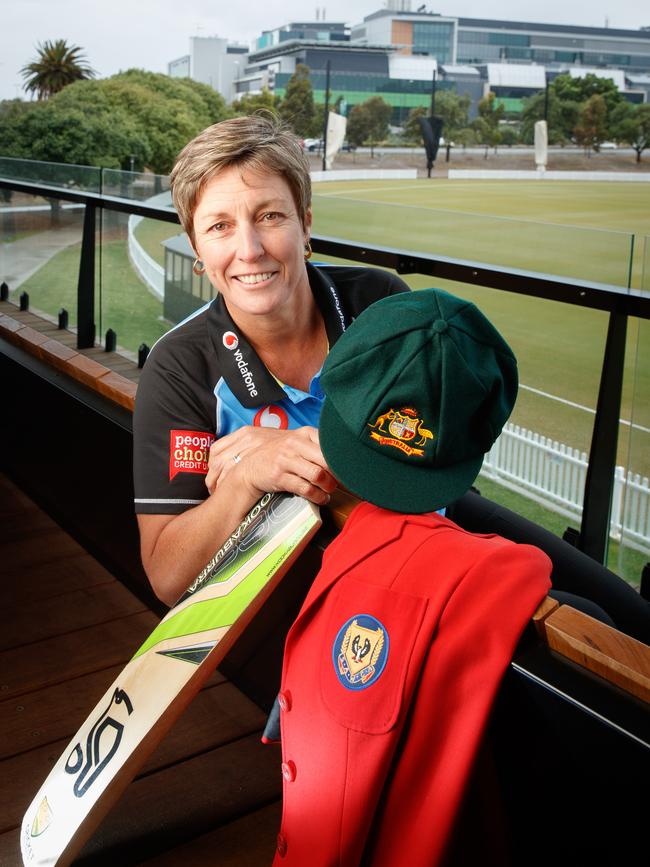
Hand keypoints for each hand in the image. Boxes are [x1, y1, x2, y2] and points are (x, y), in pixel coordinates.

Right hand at [206, 426, 336, 505]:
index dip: (342, 459)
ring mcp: (286, 459)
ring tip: (329, 491)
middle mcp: (295, 443)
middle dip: (338, 474)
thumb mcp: (299, 444)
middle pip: (327, 460)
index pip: (330, 443)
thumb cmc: (280, 456)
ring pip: (318, 474)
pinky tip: (320, 498)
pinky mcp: (279, 475)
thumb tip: (345, 460)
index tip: (347, 468)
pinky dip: (317, 496)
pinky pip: (305, 488)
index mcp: (304, 433)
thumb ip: (319, 447)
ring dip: (328, 487)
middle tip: (341, 482)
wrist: (251, 467)